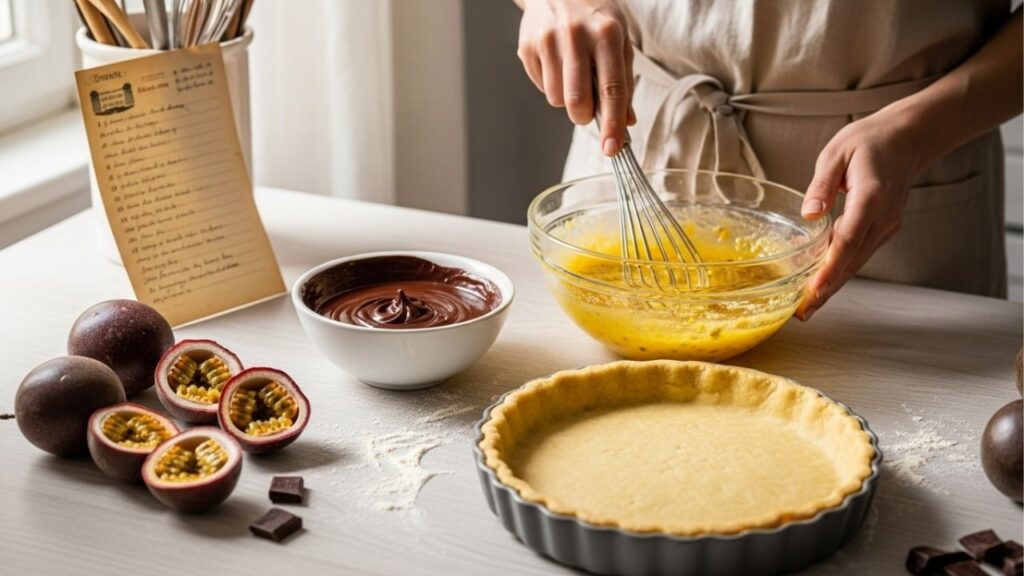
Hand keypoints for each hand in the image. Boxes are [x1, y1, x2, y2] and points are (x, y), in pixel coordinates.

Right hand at [517, 0, 635, 155]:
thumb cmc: (594, 16)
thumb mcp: (619, 40)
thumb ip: (624, 82)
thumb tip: (626, 122)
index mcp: (606, 34)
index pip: (611, 89)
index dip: (612, 124)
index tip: (612, 149)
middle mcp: (576, 36)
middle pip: (578, 102)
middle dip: (584, 115)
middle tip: (588, 106)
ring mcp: (548, 40)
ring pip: (557, 99)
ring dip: (567, 98)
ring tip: (572, 73)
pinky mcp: (527, 46)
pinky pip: (541, 87)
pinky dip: (551, 84)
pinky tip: (557, 63)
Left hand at [795, 110, 922, 320]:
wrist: (907, 138)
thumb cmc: (869, 141)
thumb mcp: (837, 153)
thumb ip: (821, 186)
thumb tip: (808, 215)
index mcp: (871, 197)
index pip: (848, 239)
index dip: (830, 268)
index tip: (813, 290)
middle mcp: (883, 218)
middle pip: (852, 261)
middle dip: (827, 290)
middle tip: (802, 313)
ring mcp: (887, 226)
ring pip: (856, 263)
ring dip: (832, 286)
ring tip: (807, 308)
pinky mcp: (883, 229)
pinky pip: (859, 255)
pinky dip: (840, 271)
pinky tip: (821, 284)